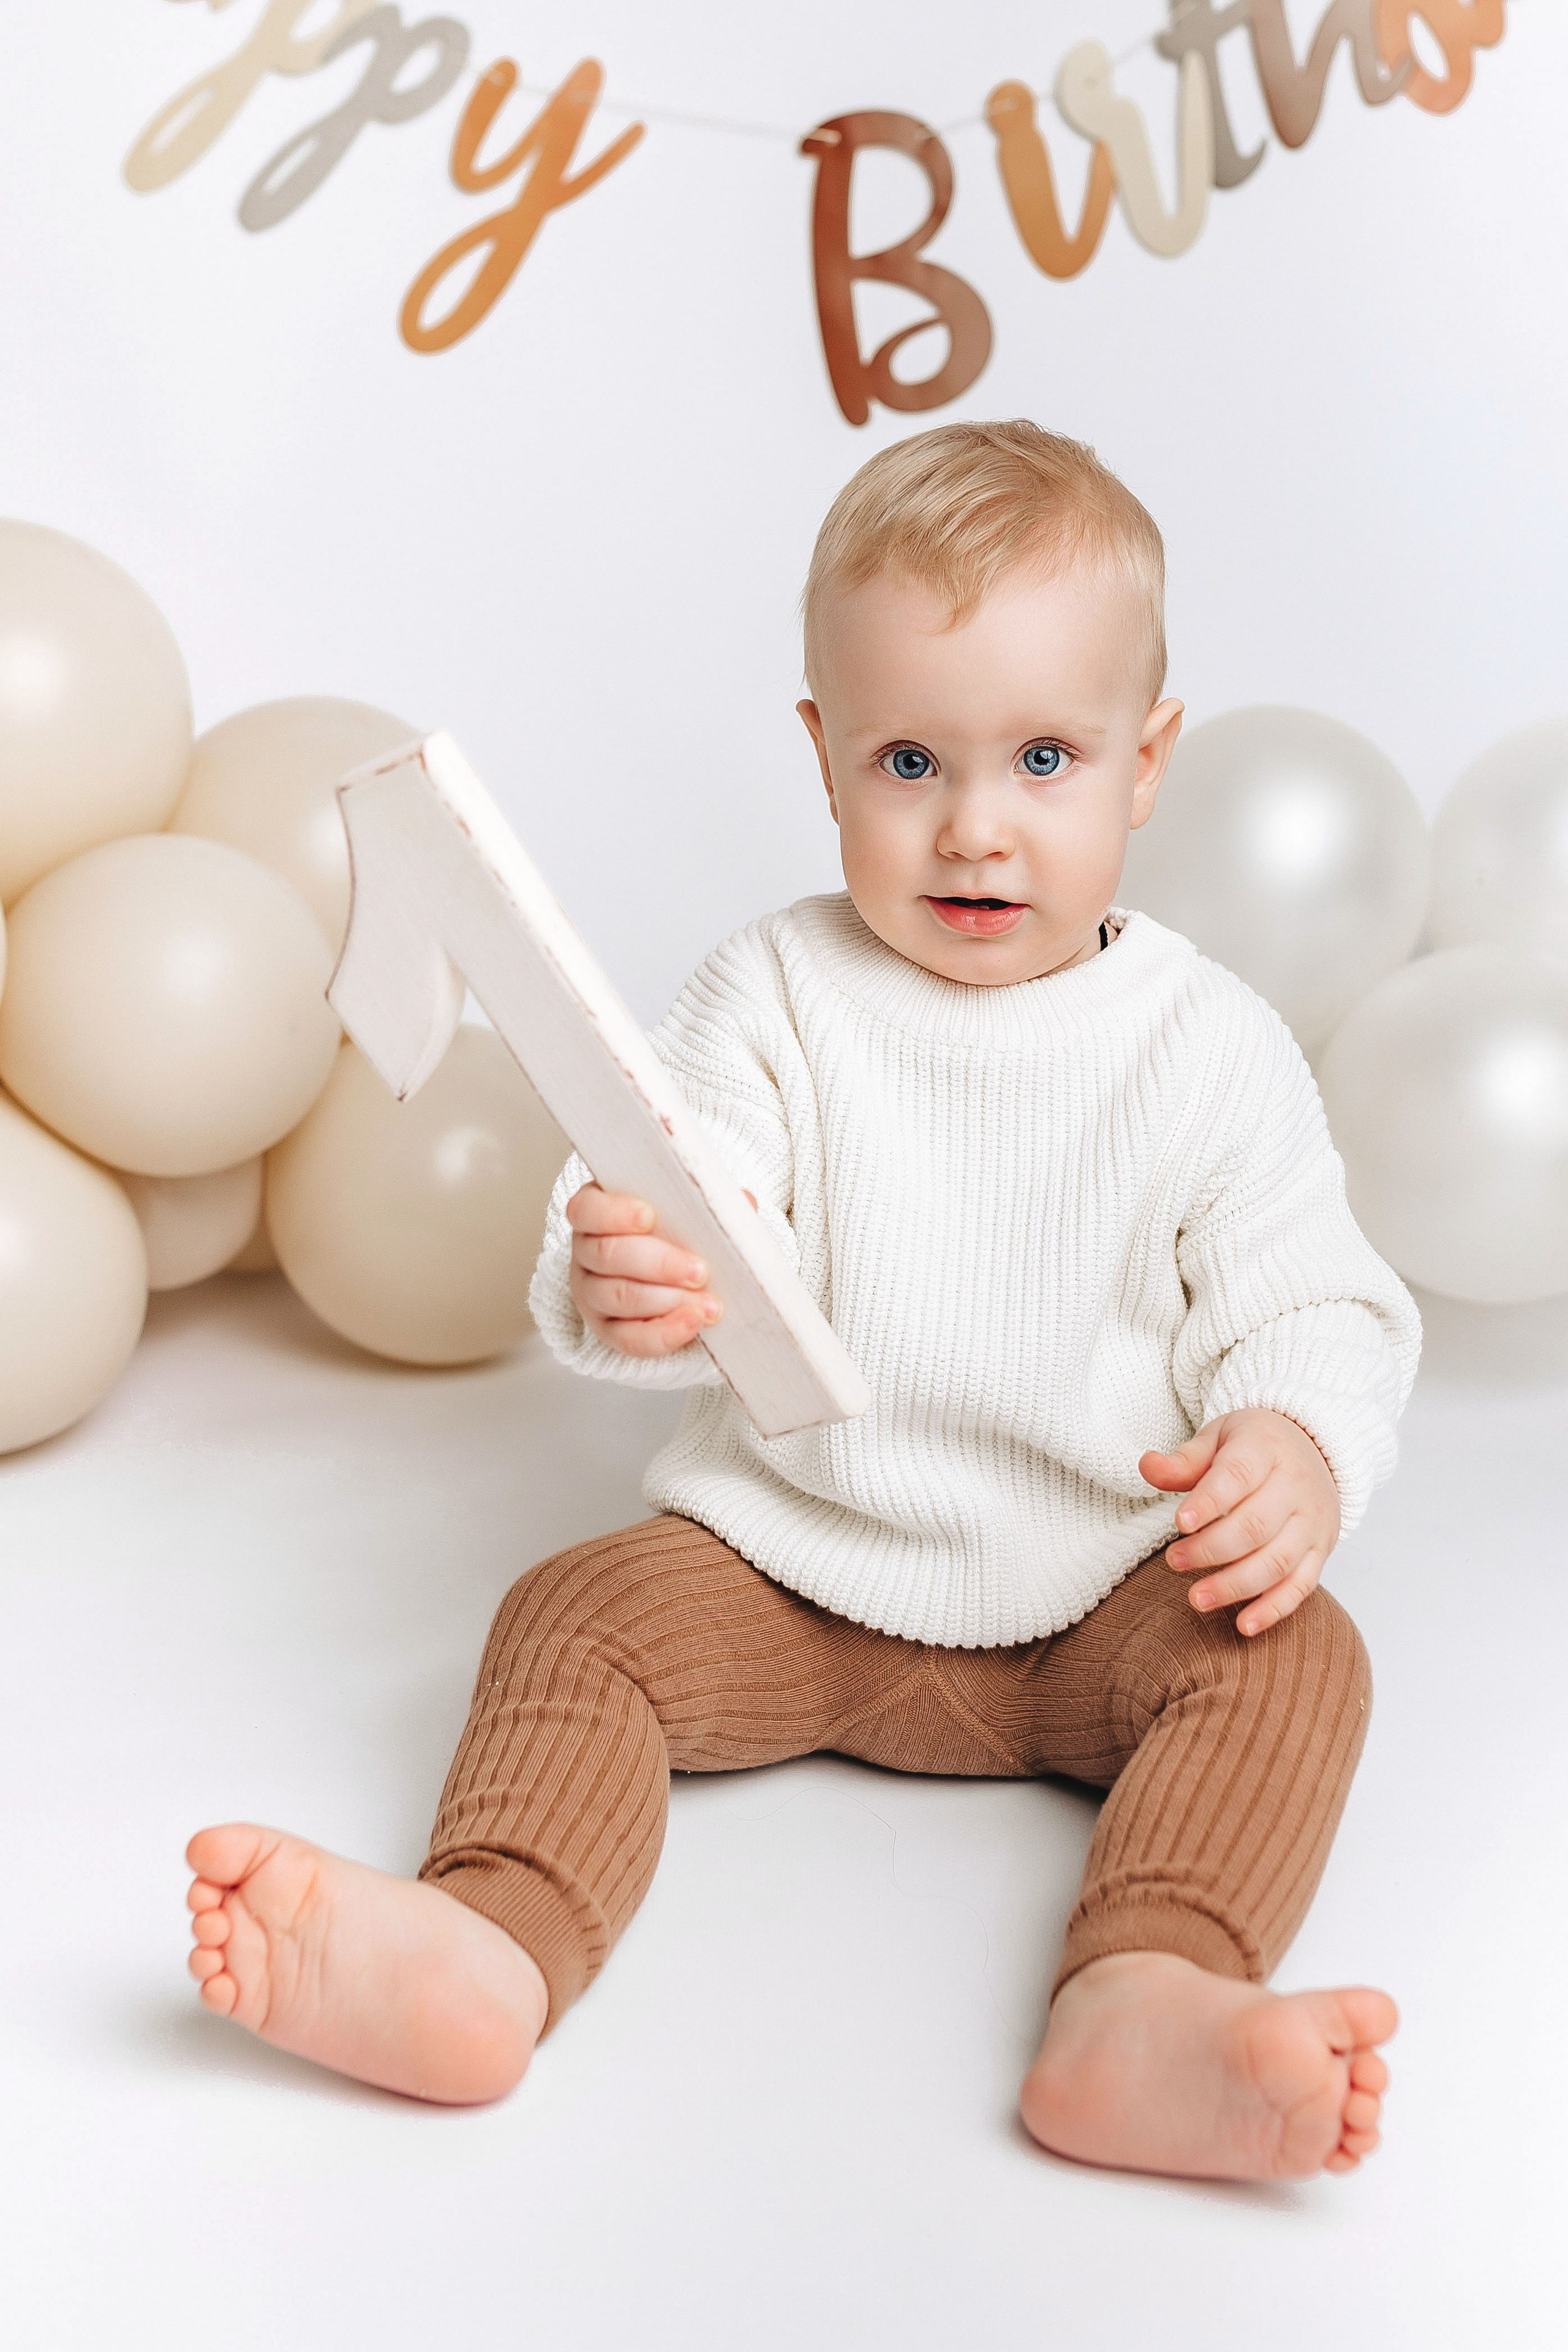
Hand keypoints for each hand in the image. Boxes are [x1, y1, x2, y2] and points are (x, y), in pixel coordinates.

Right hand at [567, 1184, 723, 1357]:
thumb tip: (744, 1202)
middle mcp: (585, 1253)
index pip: (587, 1210)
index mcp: (595, 1213)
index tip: (649, 1217)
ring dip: (667, 1300)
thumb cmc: (671, 1233)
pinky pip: (630, 1338)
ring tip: (709, 1304)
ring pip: (618, 1297)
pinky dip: (664, 1333)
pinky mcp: (606, 1331)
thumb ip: (704, 1204)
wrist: (667, 1278)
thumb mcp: (682, 1211)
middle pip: (608, 1255)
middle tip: (700, 1271)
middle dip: (659, 1263)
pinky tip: (694, 1324)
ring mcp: (590, 1294)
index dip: (614, 1213)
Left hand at [1139, 1409, 1339, 1636]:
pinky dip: (1273, 1609)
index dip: (1209, 1501)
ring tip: (1197, 1598)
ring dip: (1235, 1585)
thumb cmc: (1255, 1448)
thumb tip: (1147, 1467)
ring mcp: (1312, 1522)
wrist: (1315, 1450)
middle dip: (1211, 1549)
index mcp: (1265, 1450)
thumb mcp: (1219, 1439)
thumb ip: (1185, 1460)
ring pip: (1277, 1561)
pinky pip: (1301, 1586)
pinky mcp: (1320, 1552)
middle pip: (1255, 1525)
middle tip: (1174, 1562)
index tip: (1180, 1523)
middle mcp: (1295, 1486)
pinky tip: (1243, 1626)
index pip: (1238, 1475)